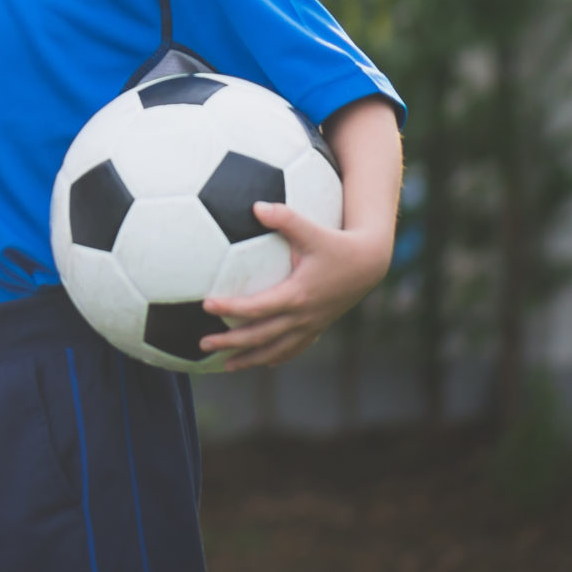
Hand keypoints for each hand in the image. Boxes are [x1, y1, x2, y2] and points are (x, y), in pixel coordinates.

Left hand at [200, 200, 391, 371]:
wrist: (369, 264)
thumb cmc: (337, 243)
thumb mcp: (312, 229)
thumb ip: (284, 217)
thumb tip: (255, 205)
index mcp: (297, 294)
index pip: (258, 307)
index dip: (231, 308)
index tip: (206, 305)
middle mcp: (303, 316)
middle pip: (261, 336)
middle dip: (231, 342)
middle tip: (202, 343)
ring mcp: (311, 325)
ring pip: (277, 350)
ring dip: (250, 358)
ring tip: (226, 366)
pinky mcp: (318, 326)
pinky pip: (295, 348)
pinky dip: (277, 356)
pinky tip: (263, 362)